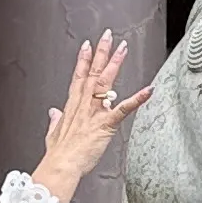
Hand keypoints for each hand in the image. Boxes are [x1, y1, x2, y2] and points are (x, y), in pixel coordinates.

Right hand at [29, 33, 147, 202]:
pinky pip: (123, 109)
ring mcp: (94, 113)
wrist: (61, 166)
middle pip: (92, 73)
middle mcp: (82, 105)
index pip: (78, 77)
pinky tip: (148, 90)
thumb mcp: (53, 134)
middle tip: (108, 36)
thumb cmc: (59, 155)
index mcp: (72, 107)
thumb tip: (53, 112)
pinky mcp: (105, 125)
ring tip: (123, 49)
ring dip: (114, 64)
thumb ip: (55, 121)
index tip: (87, 45)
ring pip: (105, 83)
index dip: (83, 60)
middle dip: (100, 53)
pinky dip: (137, 99)